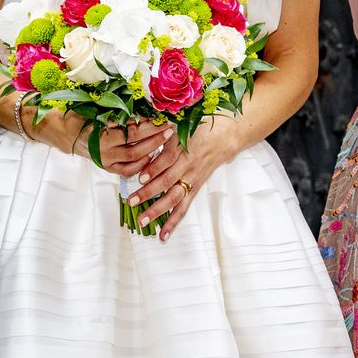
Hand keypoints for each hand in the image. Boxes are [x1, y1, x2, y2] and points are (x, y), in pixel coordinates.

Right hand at [34, 114, 170, 175]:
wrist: (63, 133)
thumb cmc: (80, 117)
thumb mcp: (95, 110)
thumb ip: (116, 112)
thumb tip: (142, 108)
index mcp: (100, 134)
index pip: (131, 130)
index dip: (149, 126)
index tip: (162, 118)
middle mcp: (104, 150)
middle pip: (136, 146)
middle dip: (155, 138)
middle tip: (169, 129)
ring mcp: (106, 161)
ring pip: (134, 160)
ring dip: (151, 151)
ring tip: (164, 141)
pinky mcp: (107, 167)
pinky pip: (127, 171)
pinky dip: (141, 165)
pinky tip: (151, 155)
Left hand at [124, 124, 238, 240]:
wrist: (225, 137)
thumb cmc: (200, 127)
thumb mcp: (181, 124)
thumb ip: (163, 130)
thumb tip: (142, 132)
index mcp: (184, 147)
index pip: (168, 160)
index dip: (154, 168)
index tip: (140, 176)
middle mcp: (188, 166)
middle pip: (168, 182)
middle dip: (149, 193)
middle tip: (132, 201)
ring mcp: (192, 179)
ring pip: (174, 198)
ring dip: (158, 211)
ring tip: (142, 221)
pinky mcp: (195, 188)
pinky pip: (184, 207)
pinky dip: (173, 221)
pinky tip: (163, 234)